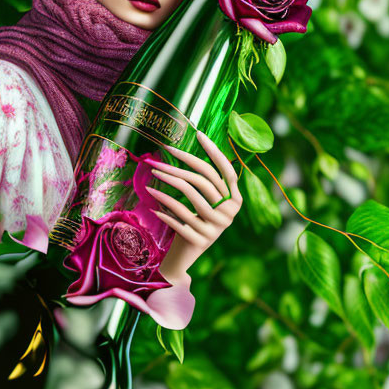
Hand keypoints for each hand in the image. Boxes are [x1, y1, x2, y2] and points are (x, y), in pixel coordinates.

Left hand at [143, 129, 241, 283]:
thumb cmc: (193, 220)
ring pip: (190, 195)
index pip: (227, 171)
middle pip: (204, 180)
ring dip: (168, 181)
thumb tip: (194, 147)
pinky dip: (164, 206)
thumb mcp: (205, 202)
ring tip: (153, 173)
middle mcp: (230, 214)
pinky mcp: (200, 239)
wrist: (186, 255)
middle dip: (180, 164)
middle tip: (160, 157)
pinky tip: (152, 199)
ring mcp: (216, 228)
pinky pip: (178, 216)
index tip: (198, 133)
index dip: (214, 151)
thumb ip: (206, 183)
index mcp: (236, 201)